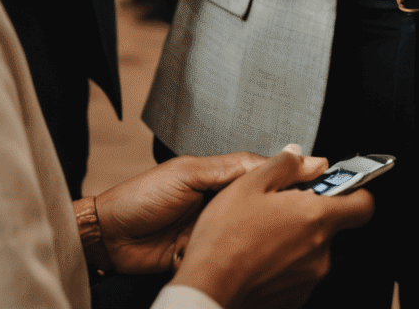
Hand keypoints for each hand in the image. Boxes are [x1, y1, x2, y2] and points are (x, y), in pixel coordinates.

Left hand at [89, 152, 266, 274]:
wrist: (110, 237)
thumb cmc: (141, 197)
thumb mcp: (187, 174)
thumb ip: (227, 168)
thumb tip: (267, 161)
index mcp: (216, 175)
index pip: (257, 172)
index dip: (282, 176)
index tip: (307, 176)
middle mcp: (217, 201)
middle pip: (255, 204)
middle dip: (266, 210)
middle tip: (280, 213)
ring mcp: (210, 229)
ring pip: (244, 232)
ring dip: (247, 235)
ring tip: (254, 236)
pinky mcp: (202, 254)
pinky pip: (224, 257)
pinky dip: (227, 258)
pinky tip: (231, 257)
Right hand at [174, 147, 373, 308]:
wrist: (208, 287)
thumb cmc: (226, 238)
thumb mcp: (250, 183)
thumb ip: (284, 164)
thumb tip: (300, 156)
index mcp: (315, 218)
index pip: (363, 204)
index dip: (354, 191)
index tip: (337, 186)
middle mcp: (319, 252)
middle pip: (330, 225)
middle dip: (309, 213)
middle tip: (279, 207)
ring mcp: (308, 278)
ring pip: (313, 249)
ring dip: (295, 238)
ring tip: (262, 232)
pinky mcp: (294, 297)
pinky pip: (298, 271)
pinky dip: (284, 261)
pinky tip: (259, 255)